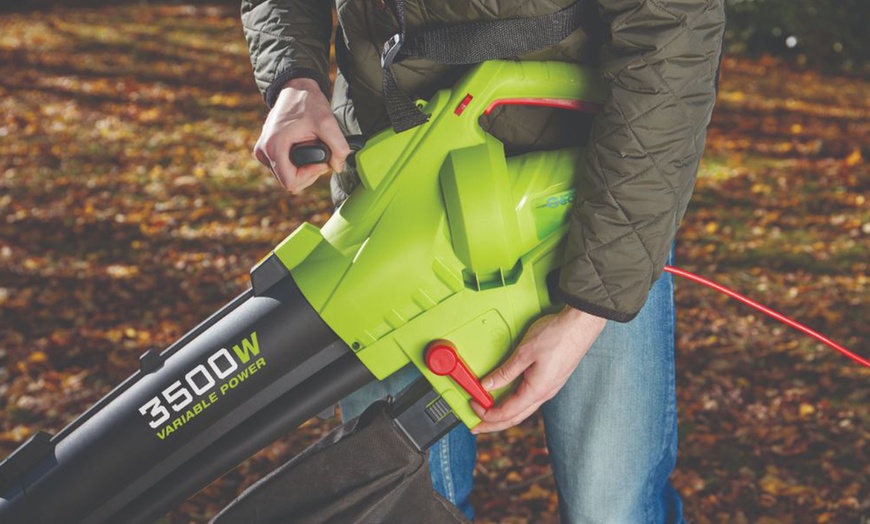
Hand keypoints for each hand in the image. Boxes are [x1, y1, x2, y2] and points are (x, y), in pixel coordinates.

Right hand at [253, 78, 349, 193]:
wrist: (295, 88)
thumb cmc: (308, 103)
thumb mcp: (328, 123)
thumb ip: (339, 147)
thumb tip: (338, 167)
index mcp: (274, 147)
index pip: (291, 183)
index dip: (310, 175)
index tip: (321, 160)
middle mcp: (263, 151)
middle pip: (290, 181)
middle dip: (309, 172)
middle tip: (320, 152)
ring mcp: (262, 151)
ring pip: (287, 176)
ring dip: (304, 167)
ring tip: (312, 145)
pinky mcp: (265, 150)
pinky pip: (284, 167)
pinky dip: (297, 162)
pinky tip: (304, 146)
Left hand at [470, 306, 605, 433]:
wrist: (581, 325)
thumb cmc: (558, 336)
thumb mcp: (525, 352)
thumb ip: (506, 371)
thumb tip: (487, 385)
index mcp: (537, 390)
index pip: (507, 413)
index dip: (487, 415)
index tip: (473, 408)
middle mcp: (544, 393)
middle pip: (515, 417)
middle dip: (494, 424)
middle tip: (476, 427)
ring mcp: (549, 387)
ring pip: (523, 409)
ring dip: (504, 414)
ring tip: (488, 414)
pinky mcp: (550, 379)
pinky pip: (529, 398)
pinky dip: (514, 403)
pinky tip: (507, 397)